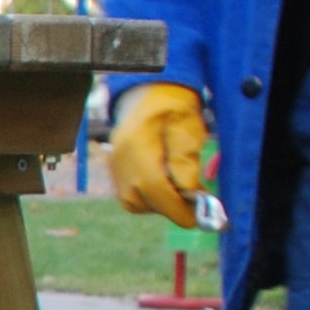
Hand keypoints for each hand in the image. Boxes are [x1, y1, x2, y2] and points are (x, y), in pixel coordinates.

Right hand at [107, 81, 210, 225]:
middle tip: (193, 201)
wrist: (148, 92)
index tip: (195, 217)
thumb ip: (186, 157)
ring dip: (158, 204)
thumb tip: (186, 189)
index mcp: (137, 145)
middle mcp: (120, 160)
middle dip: (169, 207)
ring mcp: (114, 167)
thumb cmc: (173, 107)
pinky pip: (130, 197)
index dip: (175, 208)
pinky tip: (165, 185)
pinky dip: (149, 198)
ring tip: (178, 190)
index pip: (153, 187)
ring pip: (134, 203)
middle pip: (141, 201)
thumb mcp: (187, 125)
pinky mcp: (115, 171)